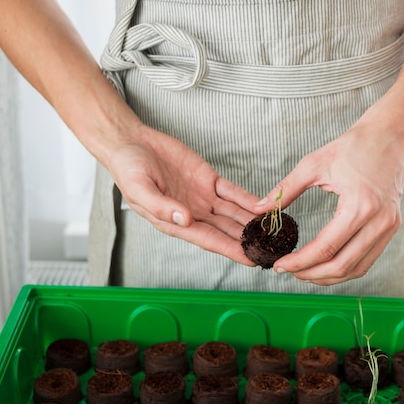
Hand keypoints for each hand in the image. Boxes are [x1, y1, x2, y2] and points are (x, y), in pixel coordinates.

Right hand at [107, 126, 258, 264]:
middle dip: (250, 242)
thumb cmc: (128, 170)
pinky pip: (232, 192)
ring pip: (234, 213)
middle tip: (273, 250)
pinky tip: (264, 206)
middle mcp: (193, 214)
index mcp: (175, 223)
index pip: (209, 240)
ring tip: (275, 231)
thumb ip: (161, 207)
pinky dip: (247, 199)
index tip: (252, 260)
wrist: (130, 143)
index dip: (231, 250)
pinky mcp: (208, 180)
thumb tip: (185, 220)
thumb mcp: (139, 189)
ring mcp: (202, 198)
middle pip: (227, 231)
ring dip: (253, 223)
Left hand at [253, 122, 403, 284]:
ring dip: (329, 277)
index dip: (300, 262)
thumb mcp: (313, 164)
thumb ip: (285, 190)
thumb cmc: (353, 146)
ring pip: (357, 268)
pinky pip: (368, 259)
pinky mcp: (392, 227)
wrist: (389, 136)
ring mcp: (389, 226)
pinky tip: (326, 264)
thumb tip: (258, 209)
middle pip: (342, 265)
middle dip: (312, 274)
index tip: (280, 265)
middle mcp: (379, 221)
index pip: (325, 248)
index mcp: (360, 206)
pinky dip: (346, 267)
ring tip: (304, 272)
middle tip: (289, 271)